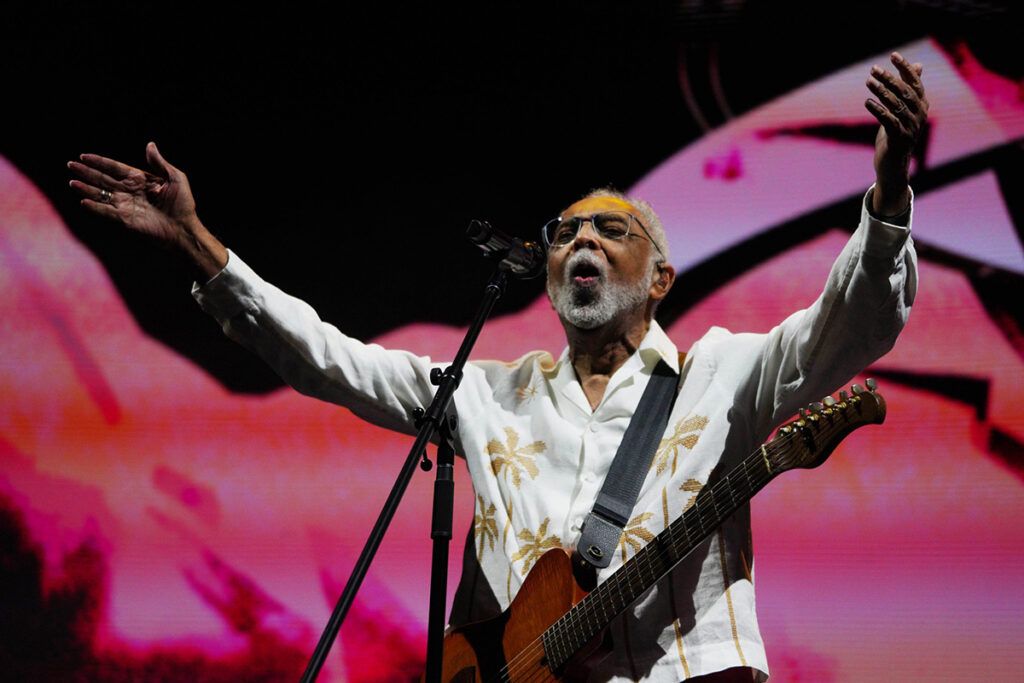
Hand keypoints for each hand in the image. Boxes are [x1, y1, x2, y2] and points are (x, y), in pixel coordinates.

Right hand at [69, 142, 226, 277]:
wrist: (184, 228)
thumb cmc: (183, 204)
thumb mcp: (175, 178)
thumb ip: (159, 163)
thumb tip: (150, 145)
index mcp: (139, 179)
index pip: (114, 168)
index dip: (99, 162)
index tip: (84, 156)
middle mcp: (129, 191)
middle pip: (103, 179)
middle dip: (87, 172)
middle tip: (70, 164)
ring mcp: (126, 205)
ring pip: (101, 194)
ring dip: (86, 188)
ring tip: (72, 182)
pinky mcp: (125, 219)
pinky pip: (106, 212)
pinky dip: (95, 207)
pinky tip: (83, 201)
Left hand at [864, 51, 928, 215]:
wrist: (893, 165)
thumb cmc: (895, 134)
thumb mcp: (902, 110)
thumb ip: (908, 89)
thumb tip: (917, 65)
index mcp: (921, 106)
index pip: (915, 82)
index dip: (905, 68)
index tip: (893, 55)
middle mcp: (919, 115)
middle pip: (905, 91)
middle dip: (889, 78)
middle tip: (873, 69)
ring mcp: (911, 127)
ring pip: (896, 105)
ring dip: (881, 91)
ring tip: (868, 82)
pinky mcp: (900, 138)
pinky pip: (889, 121)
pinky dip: (878, 110)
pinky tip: (867, 102)